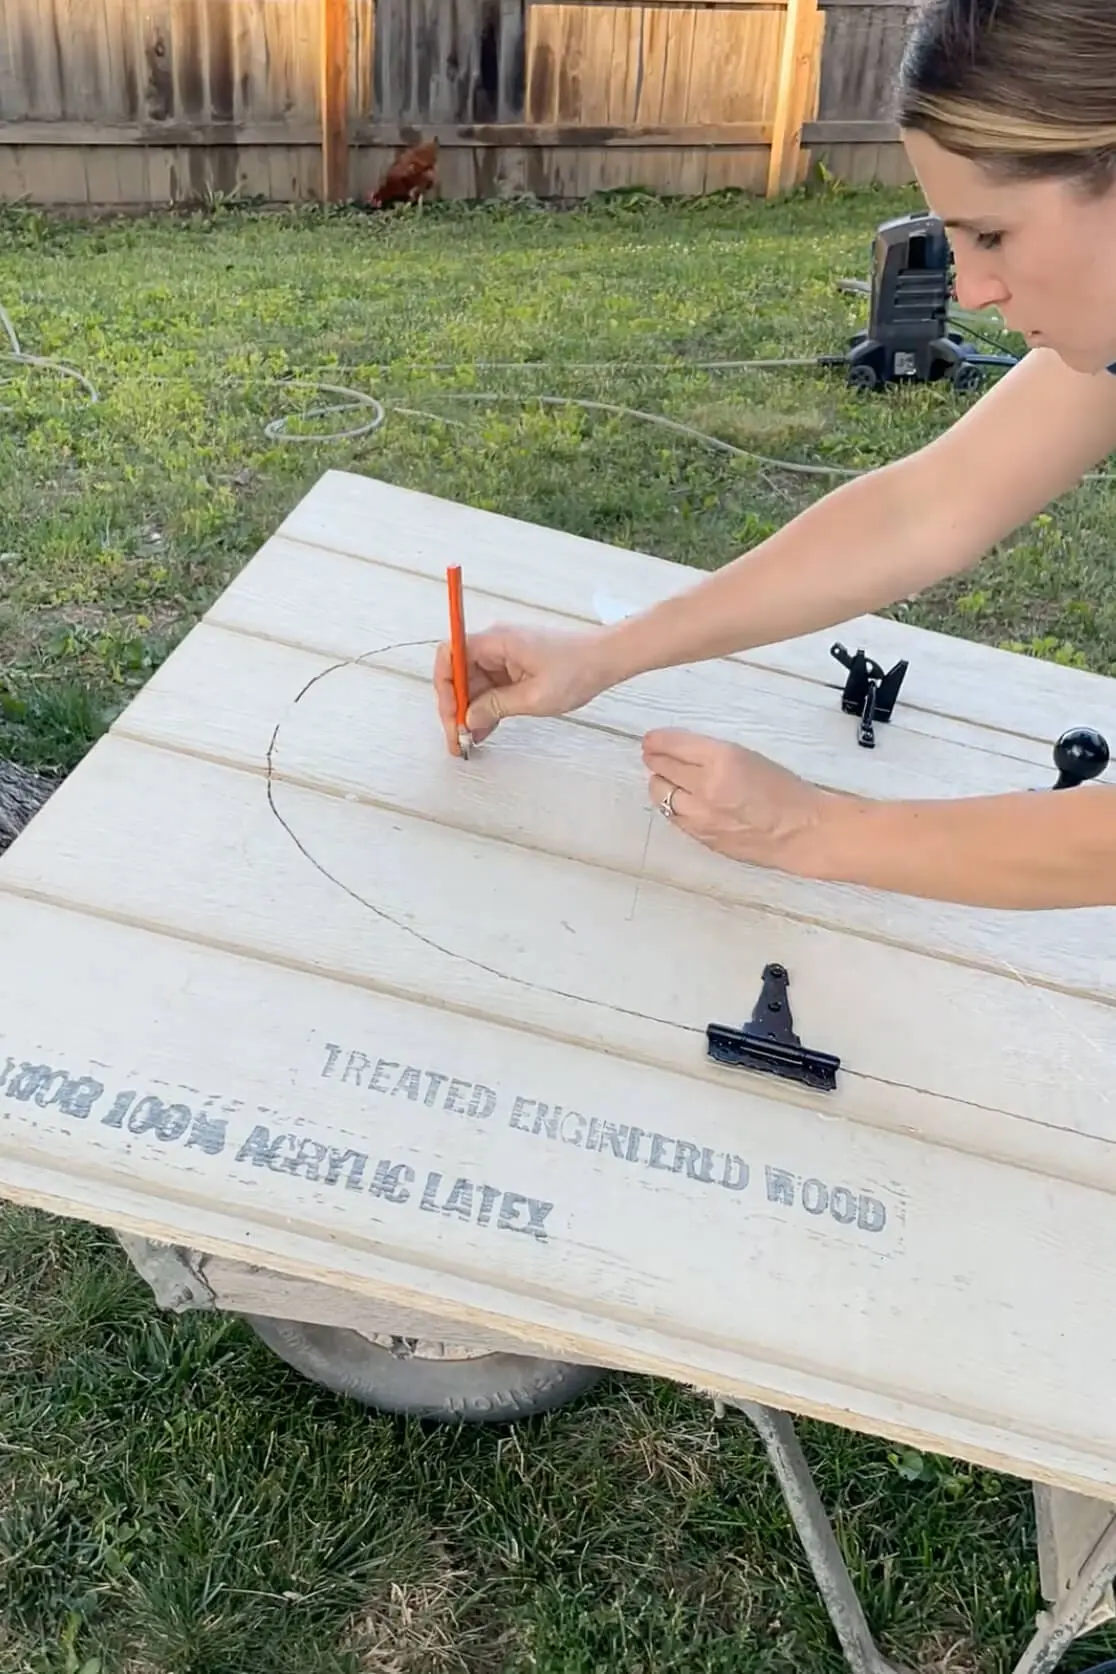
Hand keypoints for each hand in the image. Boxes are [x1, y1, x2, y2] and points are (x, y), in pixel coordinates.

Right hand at [433, 623, 616, 753]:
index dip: (444, 687)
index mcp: (496, 641)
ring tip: (469, 740)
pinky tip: (483, 730)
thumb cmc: (578, 669)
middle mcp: (495, 643)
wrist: (606, 658)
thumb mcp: (534, 697)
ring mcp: (504, 655)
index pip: (450, 656)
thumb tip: (468, 719)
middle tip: (457, 737)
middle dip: (455, 706)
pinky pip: (489, 686)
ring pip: (472, 683)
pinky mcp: (514, 666)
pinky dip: (485, 707)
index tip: (450, 715)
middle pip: (458, 673)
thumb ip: (497, 707)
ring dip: (469, 711)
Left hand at [642, 727, 837, 874]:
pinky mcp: (702, 837)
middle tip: (653, 755)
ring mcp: (701, 816)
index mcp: (723, 760)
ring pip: (661, 795)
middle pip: (662, 769)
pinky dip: (672, 806)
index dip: (658, 741)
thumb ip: (712, 754)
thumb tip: (679, 752)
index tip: (651, 739)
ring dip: (660, 784)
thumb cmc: (785, 791)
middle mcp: (706, 787)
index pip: (674, 746)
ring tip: (663, 778)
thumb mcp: (749, 757)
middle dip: (655, 760)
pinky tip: (678, 801)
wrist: (802, 832)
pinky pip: (674, 818)